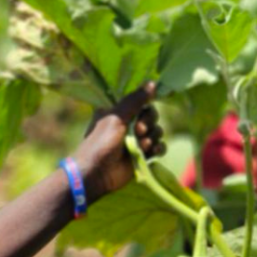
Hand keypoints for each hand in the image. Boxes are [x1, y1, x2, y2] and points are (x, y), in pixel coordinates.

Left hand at [73, 83, 164, 202]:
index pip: (142, 102)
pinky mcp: (143, 155)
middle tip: (138, 131)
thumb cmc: (102, 141)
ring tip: (141, 146)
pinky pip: (160, 147)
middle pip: (152, 116)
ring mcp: (137, 140)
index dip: (145, 107)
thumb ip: (135, 100)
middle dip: (149, 123)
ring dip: (151, 138)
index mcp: (119, 111)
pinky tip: (152, 151)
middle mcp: (129, 124)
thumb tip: (153, 83)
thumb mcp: (116, 116)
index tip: (142, 111)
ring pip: (157, 131)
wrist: (97, 173)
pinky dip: (159, 148)